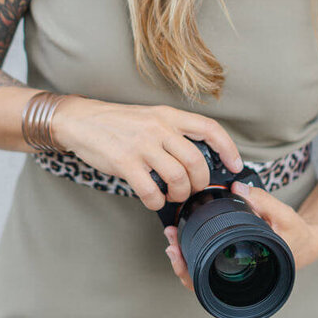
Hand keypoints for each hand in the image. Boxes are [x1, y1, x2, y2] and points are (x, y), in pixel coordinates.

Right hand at [53, 98, 242, 211]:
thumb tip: (197, 159)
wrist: (81, 121)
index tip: (236, 165)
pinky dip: (156, 202)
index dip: (229, 148)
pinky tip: (153, 200)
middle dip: (200, 183)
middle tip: (193, 190)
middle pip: (197, 161)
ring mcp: (142, 145)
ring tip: (172, 196)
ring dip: (180, 195)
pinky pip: (150, 191)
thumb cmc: (117, 123)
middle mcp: (159, 127)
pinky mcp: (125, 162)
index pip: (209, 128)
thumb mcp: (150, 117)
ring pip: (178, 178)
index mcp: (168, 115)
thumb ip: (172, 133)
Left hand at [163, 179, 317, 291]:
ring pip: (203, 274)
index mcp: (251, 272)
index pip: (211, 282)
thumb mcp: (284, 215)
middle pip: (201, 280)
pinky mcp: (236, 262)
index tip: (175, 250)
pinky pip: (210, 264)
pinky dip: (196, 254)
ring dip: (185, 258)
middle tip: (169, 242)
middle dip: (181, 262)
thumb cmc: (296, 234)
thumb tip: (236, 188)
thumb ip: (262, 201)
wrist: (308, 242)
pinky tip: (184, 239)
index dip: (189, 269)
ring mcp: (237, 272)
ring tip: (172, 238)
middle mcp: (242, 277)